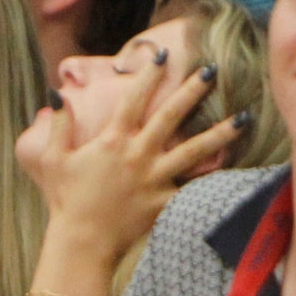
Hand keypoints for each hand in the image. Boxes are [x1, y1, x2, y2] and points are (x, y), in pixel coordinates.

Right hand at [18, 58, 241, 260]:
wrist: (82, 240)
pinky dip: (214, 178)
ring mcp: (154, 177)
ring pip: (194, 150)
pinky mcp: (164, 200)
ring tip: (243, 118)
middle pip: (170, 116)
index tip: (162, 55)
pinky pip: (193, 186)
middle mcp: (138, 154)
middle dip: (191, 90)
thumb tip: (56, 95)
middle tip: (211, 70)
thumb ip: (58, 125)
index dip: (148, 75)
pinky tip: (234, 167)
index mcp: (111, 140)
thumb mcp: (51, 158)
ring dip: (220, 133)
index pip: (134, 99)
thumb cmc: (64, 198)